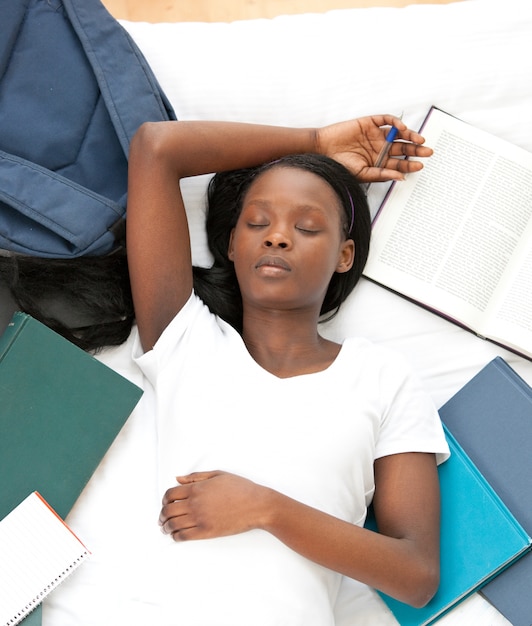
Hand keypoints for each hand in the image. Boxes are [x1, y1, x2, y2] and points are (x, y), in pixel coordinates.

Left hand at [159, 470, 268, 540]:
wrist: (256, 505)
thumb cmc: (240, 488)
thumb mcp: (218, 475)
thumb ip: (196, 477)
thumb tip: (178, 479)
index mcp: (197, 488)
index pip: (170, 494)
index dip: (164, 500)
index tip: (165, 503)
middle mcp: (195, 503)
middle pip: (168, 511)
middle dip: (162, 515)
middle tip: (161, 518)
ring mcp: (200, 519)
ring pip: (173, 525)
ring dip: (166, 527)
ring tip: (166, 528)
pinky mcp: (206, 532)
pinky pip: (183, 536)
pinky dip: (175, 536)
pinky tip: (176, 535)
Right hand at [316, 115, 432, 182]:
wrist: (323, 149)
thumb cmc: (339, 164)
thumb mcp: (362, 174)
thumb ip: (381, 175)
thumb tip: (401, 178)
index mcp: (378, 162)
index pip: (399, 164)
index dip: (410, 165)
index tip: (420, 166)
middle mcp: (380, 148)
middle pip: (403, 148)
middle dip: (416, 150)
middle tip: (428, 151)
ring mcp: (376, 135)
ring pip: (398, 134)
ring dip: (410, 136)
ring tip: (419, 140)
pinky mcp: (370, 122)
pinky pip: (387, 120)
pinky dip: (396, 123)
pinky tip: (402, 128)